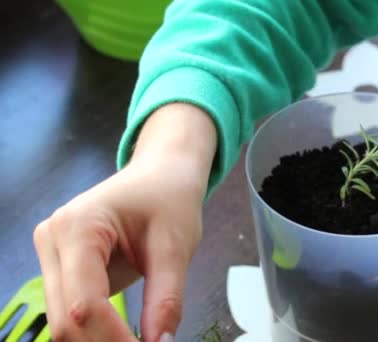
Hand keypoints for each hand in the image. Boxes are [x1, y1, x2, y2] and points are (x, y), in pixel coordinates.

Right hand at [33, 103, 216, 341]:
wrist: (162, 174)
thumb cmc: (169, 199)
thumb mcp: (176, 247)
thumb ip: (166, 298)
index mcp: (78, 226)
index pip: (85, 303)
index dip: (113, 339)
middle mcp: (53, 239)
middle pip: (66, 318)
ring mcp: (52, 254)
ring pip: (63, 320)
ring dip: (98, 341)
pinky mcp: (62, 267)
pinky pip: (71, 310)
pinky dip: (96, 331)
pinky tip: (122, 337)